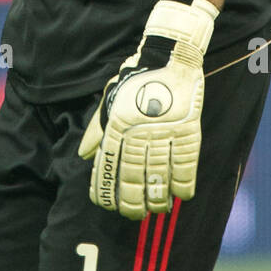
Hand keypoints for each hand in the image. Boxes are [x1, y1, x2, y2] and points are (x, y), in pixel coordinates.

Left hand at [78, 0, 218, 218]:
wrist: (170, 55)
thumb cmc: (137, 78)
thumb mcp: (111, 98)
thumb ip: (97, 129)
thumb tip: (82, 156)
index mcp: (117, 122)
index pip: (108, 165)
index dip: (106, 190)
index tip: (107, 206)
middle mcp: (139, 130)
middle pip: (133, 177)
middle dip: (132, 203)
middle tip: (133, 216)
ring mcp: (165, 130)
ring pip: (161, 175)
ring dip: (159, 198)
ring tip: (157, 209)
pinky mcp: (189, 128)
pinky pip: (187, 164)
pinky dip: (184, 184)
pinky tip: (181, 195)